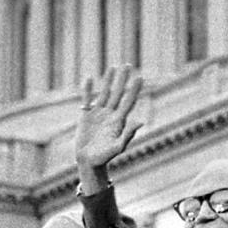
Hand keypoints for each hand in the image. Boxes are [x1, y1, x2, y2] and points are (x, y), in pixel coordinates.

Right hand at [75, 65, 143, 191]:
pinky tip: (89, 78)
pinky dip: (88, 89)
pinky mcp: (86, 116)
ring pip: (105, 93)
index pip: (128, 101)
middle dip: (123, 79)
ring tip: (113, 67)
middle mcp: (110, 114)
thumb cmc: (104, 158)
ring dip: (109, 80)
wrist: (89, 162)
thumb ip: (128, 135)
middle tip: (128, 65)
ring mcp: (99, 114)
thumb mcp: (117, 147)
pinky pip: (87, 100)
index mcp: (119, 121)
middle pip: (118, 93)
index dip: (134, 89)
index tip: (140, 77)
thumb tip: (140, 122)